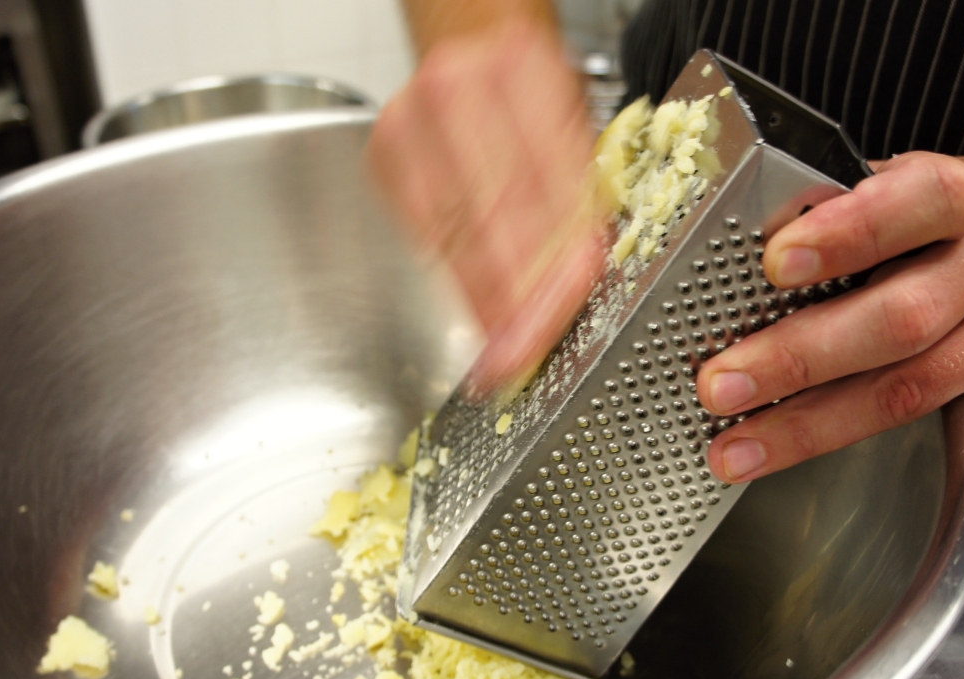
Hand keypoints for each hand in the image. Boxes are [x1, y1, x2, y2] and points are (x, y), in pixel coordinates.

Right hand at [366, 20, 604, 393]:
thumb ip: (580, 188)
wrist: (467, 35)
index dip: (549, 262)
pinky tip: (474, 310)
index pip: (541, 188)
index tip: (556, 319)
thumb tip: (579, 275)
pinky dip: (453, 275)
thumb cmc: (528, 83)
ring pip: (450, 231)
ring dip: (479, 300)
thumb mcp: (574, 117)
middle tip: (521, 358)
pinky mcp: (383, 154)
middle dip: (509, 297)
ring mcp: (409, 122)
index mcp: (522, 74)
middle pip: (489, 215)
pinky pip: (423, 230)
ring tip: (499, 354)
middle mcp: (457, 92)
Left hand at [697, 149, 963, 522]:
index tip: (774, 262)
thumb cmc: (951, 220)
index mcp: (963, 200)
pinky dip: (960, 492)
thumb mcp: (904, 184)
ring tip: (738, 451)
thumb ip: (834, 210)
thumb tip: (728, 252)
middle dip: (796, 360)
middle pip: (901, 321)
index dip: (848, 233)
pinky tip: (893, 515)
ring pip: (918, 391)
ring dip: (816, 429)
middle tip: (717, 388)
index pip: (917, 205)